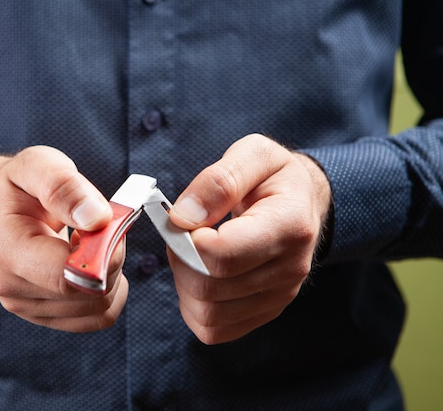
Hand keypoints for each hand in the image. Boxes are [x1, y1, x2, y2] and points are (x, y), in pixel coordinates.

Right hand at [0, 146, 127, 331]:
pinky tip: (95, 266)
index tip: (109, 226)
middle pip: (87, 293)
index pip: (66, 275)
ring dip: (110, 273)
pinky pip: (96, 318)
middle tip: (100, 229)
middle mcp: (9, 285)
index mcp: (4, 247)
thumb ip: (65, 187)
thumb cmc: (20, 186)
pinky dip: (108, 292)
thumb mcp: (38, 165)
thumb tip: (96, 219)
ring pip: (97, 307)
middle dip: (110, 258)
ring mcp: (23, 305)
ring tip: (90, 244)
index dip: (104, 254)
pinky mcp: (42, 315)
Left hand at [169, 134, 330, 343]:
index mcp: (289, 225)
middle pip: (210, 289)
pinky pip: (214, 330)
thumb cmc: (274, 177)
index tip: (184, 219)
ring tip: (191, 254)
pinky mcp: (266, 311)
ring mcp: (280, 295)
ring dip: (184, 285)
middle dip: (180, 261)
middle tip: (182, 234)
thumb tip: (183, 218)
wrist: (303, 200)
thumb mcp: (253, 154)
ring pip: (208, 315)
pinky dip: (193, 308)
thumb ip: (218, 181)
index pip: (223, 256)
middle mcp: (291, 268)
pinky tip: (199, 277)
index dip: (187, 242)